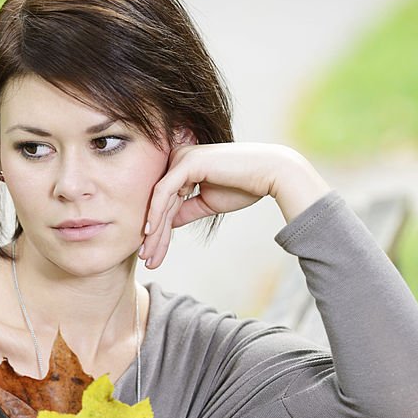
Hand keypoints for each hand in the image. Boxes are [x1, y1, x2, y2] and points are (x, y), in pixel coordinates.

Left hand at [139, 141, 329, 268]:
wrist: (270, 174)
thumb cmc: (244, 186)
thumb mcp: (207, 204)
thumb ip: (185, 210)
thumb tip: (165, 224)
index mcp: (184, 166)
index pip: (166, 202)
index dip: (159, 230)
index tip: (152, 254)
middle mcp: (179, 158)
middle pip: (160, 203)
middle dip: (154, 235)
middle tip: (146, 260)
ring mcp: (182, 158)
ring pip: (160, 200)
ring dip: (154, 231)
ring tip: (148, 255)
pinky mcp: (187, 162)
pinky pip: (165, 192)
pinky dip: (156, 213)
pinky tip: (150, 232)